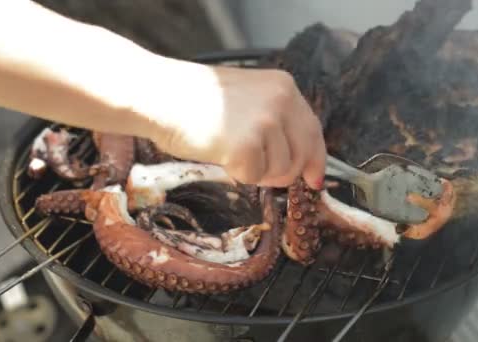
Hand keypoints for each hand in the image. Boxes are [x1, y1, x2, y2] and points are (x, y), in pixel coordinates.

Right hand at [141, 61, 325, 189]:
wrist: (160, 95)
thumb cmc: (196, 100)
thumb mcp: (248, 97)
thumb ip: (276, 119)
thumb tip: (299, 158)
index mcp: (284, 87)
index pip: (313, 130)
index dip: (316, 159)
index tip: (315, 179)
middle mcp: (281, 102)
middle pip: (302, 157)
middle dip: (285, 173)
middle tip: (260, 170)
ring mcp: (265, 123)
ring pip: (280, 171)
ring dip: (257, 172)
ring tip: (231, 151)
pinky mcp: (246, 146)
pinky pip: (253, 177)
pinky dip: (236, 173)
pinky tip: (219, 152)